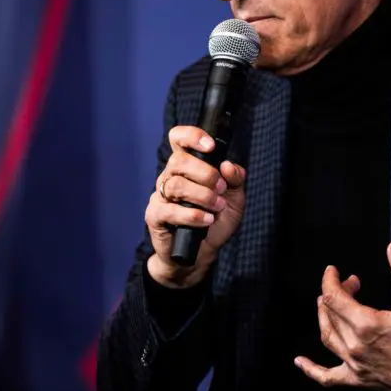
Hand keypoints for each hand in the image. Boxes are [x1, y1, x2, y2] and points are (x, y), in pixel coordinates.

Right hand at [145, 126, 246, 288]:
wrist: (201, 254)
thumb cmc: (214, 221)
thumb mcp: (234, 199)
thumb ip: (235, 180)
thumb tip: (228, 165)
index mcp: (187, 166)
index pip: (179, 139)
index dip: (192, 136)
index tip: (210, 146)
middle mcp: (170, 176)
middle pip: (178, 161)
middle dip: (205, 173)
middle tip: (221, 189)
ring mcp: (160, 196)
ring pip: (175, 185)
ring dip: (202, 195)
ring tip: (217, 207)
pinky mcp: (155, 216)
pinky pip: (169, 210)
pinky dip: (192, 215)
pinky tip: (206, 221)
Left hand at [295, 241, 390, 390]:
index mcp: (367, 325)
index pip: (334, 297)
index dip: (331, 280)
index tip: (334, 270)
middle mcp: (355, 346)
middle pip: (330, 313)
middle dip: (336, 293)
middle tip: (351, 284)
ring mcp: (355, 365)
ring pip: (327, 336)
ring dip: (324, 317)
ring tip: (326, 304)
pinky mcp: (359, 380)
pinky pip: (328, 377)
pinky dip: (312, 370)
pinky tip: (300, 362)